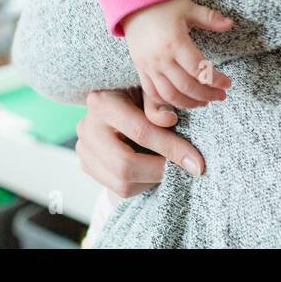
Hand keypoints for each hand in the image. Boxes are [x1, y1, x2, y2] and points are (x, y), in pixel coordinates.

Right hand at [76, 88, 207, 198]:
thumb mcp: (149, 94)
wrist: (115, 107)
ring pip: (122, 181)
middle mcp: (87, 126)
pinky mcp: (86, 165)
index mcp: (103, 102)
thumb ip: (158, 104)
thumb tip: (168, 119)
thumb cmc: (138, 97)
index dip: (172, 148)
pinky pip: (118, 188)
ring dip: (152, 179)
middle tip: (184, 168)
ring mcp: (83, 148)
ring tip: (168, 166)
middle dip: (160, 170)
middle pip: (126, 164)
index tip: (197, 162)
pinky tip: (151, 169)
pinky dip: (141, 183)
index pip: (140, 131)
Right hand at [121, 0, 233, 111]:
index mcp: (175, 43)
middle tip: (220, 96)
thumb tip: (230, 23)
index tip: (227, 83)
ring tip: (204, 102)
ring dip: (190, 103)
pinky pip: (152, 94)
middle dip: (207, 95)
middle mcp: (162, 58)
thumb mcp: (188, 8)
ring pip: (170, 95)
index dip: (215, 80)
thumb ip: (210, 17)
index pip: (199, 69)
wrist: (133, 8)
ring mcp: (150, 67)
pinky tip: (182, 102)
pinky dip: (167, 103)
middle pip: (186, 86)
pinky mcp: (141, 71)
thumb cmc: (163, 8)